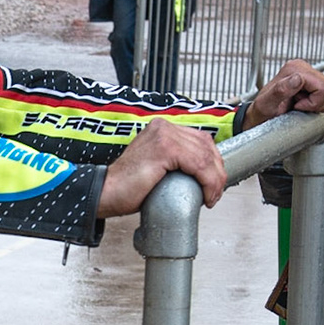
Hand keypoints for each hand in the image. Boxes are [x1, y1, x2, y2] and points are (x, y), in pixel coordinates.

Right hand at [97, 116, 229, 215]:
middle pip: (206, 146)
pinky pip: (198, 165)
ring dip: (215, 180)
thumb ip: (176, 162)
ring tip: (211, 197)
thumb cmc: (128, 187)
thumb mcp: (158, 167)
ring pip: (205, 156)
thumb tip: (202, 173)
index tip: (215, 183)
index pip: (201, 140)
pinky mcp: (164, 148)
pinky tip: (206, 195)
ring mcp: (163, 135)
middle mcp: (163, 127)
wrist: (105, 193)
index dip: (214, 162)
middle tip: (215, 193)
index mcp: (162, 128)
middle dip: (217, 172)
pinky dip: (208, 182)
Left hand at [242, 58, 323, 129]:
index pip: (323, 87)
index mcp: (295, 69)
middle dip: (317, 104)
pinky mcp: (315, 82)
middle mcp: (304, 68)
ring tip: (301, 104)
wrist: (261, 116)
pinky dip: (320, 103)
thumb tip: (298, 78)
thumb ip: (280, 90)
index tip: (296, 106)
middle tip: (298, 106)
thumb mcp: (266, 104)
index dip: (312, 103)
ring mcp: (311, 74)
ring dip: (318, 104)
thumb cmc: (262, 112)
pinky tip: (305, 103)